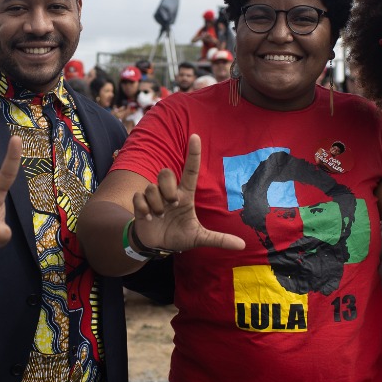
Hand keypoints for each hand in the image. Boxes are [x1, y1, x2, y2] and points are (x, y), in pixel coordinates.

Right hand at [131, 134, 245, 253]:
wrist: (156, 245)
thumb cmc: (178, 235)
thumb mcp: (199, 238)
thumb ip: (219, 239)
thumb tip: (242, 245)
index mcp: (185, 195)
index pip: (190, 170)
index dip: (193, 154)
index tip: (195, 136)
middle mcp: (169, 192)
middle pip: (166, 173)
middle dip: (168, 189)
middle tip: (172, 205)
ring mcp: (154, 196)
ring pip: (151, 187)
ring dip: (156, 205)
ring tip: (159, 217)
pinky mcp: (140, 202)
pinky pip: (139, 197)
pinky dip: (144, 209)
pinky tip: (148, 218)